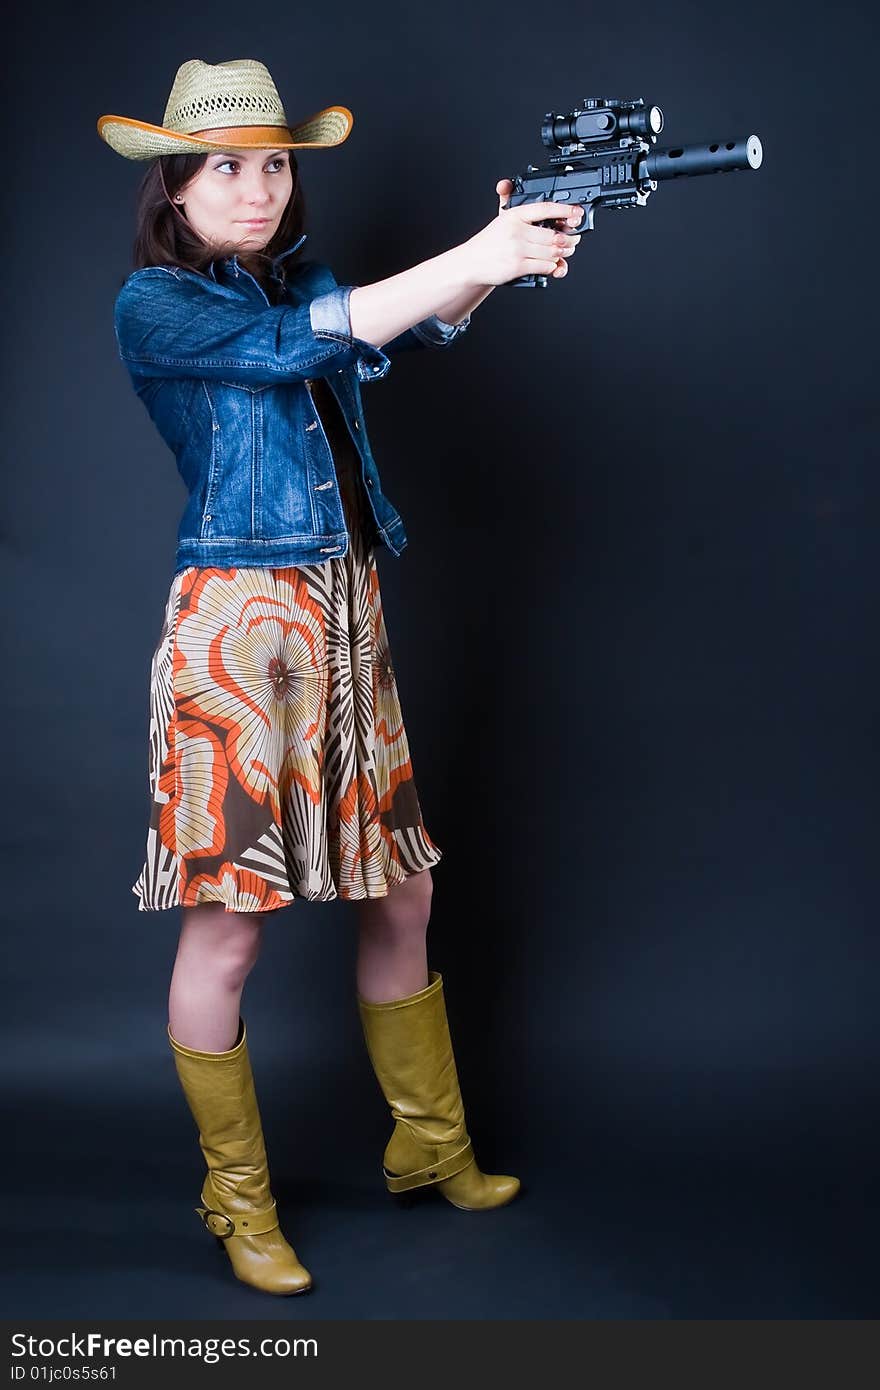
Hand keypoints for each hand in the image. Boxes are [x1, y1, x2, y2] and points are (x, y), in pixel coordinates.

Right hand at [455, 178, 583, 286]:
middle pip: (554, 235)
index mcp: (514, 215)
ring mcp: (517, 249)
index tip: (577, 212)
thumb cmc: (490, 242)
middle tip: (573, 240)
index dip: (565, 210)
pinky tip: (552, 264)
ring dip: (562, 254)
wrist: (471, 263)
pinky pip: (545, 266)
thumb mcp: (501, 218)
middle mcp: (516, 231)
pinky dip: (552, 267)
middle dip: (569, 240)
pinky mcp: (518, 266)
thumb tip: (505, 183)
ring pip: (552, 252)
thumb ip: (509, 200)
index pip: (545, 208)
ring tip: (564, 253)